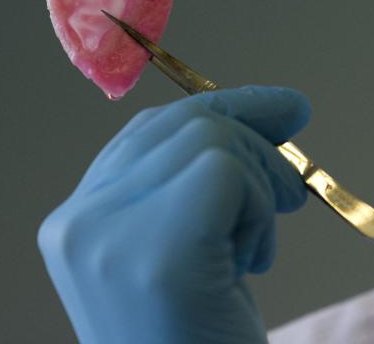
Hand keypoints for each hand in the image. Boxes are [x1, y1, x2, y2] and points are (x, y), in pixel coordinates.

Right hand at [37, 85, 310, 343]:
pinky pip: (226, 173)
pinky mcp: (158, 253)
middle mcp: (78, 224)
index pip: (148, 133)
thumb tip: (276, 110)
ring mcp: (109, 236)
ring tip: (259, 250)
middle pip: (182, 127)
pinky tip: (252, 263)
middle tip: (298, 189)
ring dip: (261, 187)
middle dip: (255, 139)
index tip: (282, 109)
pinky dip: (260, 207)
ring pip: (210, 142)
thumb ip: (197, 190)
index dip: (220, 110)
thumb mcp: (187, 257)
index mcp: (75, 225)